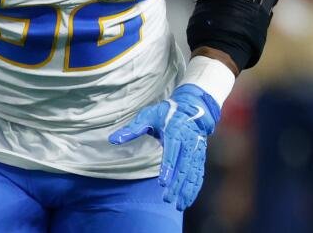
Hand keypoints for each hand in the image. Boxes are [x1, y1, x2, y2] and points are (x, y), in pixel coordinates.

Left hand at [108, 84, 219, 210]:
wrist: (192, 108)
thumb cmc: (166, 113)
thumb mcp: (148, 116)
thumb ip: (132, 129)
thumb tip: (113, 139)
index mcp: (175, 132)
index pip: (172, 152)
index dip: (168, 168)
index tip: (162, 183)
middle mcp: (188, 143)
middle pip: (183, 167)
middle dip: (176, 185)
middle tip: (167, 199)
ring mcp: (195, 150)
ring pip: (192, 173)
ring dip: (186, 190)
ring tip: (179, 205)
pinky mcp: (199, 156)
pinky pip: (198, 174)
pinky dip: (194, 188)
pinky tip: (188, 200)